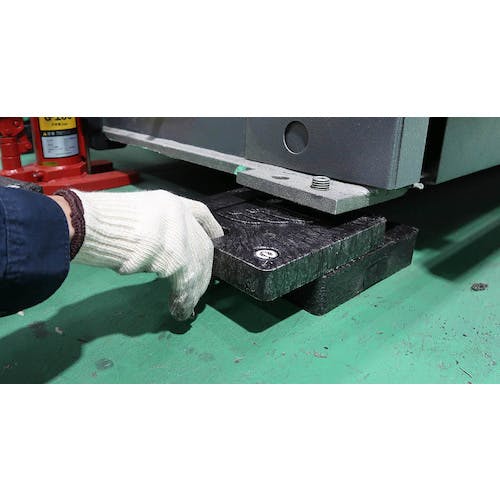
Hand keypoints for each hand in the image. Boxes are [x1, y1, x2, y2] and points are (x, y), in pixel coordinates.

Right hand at [71, 189, 222, 320]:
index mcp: (170, 202)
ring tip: (185, 305)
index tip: (218, 238)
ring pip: (194, 266)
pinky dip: (182, 296)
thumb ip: (157, 229)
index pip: (201, 213)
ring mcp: (176, 233)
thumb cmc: (100, 221)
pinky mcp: (172, 255)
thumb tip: (166, 255)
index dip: (212, 228)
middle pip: (202, 246)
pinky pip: (183, 280)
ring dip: (191, 290)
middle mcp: (178, 215)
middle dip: (203, 271)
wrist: (85, 224)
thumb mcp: (136, 215)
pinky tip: (177, 306)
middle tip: (198, 290)